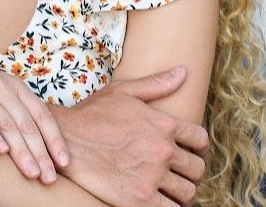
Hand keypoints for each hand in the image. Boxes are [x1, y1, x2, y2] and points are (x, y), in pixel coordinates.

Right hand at [0, 46, 67, 183]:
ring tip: (31, 173)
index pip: (41, 114)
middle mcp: (0, 85)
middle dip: (40, 152)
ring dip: (21, 150)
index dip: (54, 138)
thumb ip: (13, 111)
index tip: (64, 163)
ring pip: (6, 123)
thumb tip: (36, 144)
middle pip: (26, 123)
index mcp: (13, 85)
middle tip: (49, 178)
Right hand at [56, 68, 207, 206]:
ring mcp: (152, 175)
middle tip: (179, 174)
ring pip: (188, 192)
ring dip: (183, 193)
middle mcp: (162, 149)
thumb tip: (183, 72)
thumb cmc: (92, 114)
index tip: (190, 152)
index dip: (198, 147)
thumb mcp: (123, 91)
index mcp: (162, 123)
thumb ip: (156, 84)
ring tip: (172, 191)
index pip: (200, 139)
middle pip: (197, 168)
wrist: (66, 141)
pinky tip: (162, 202)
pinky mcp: (140, 199)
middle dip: (191, 172)